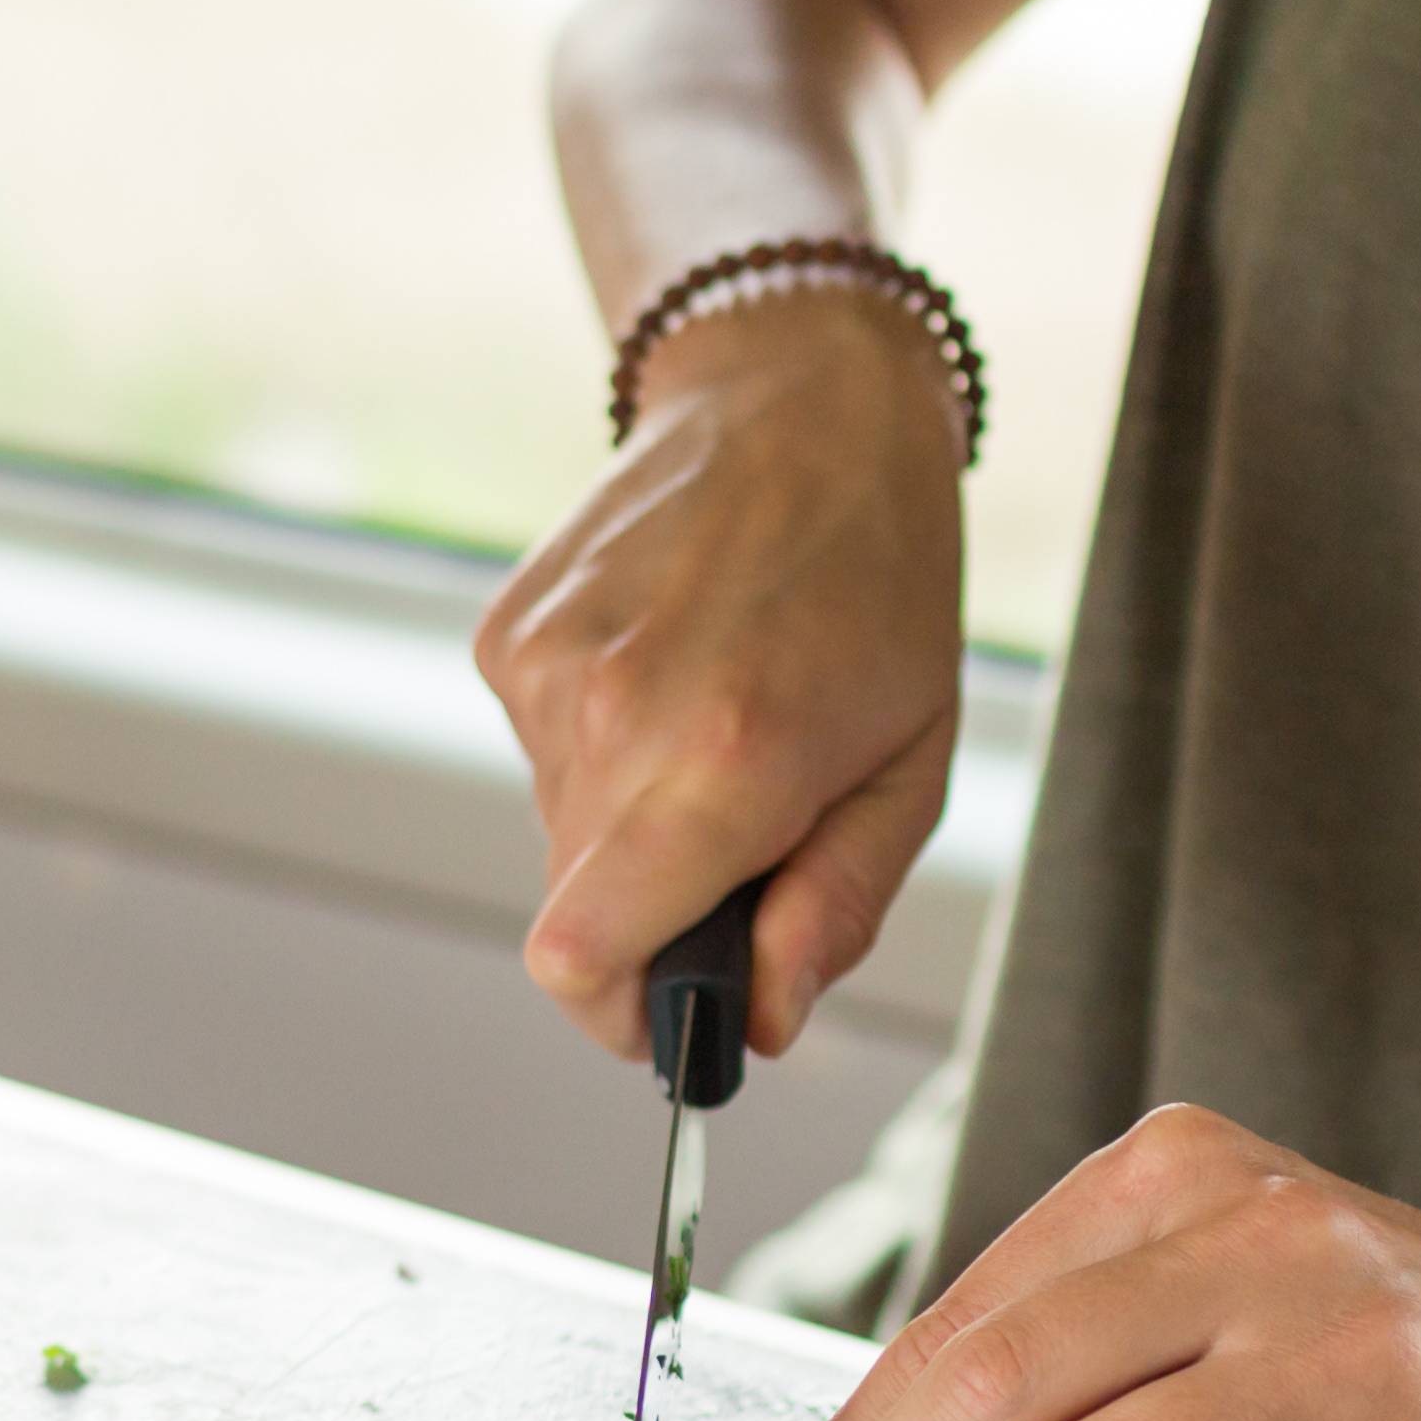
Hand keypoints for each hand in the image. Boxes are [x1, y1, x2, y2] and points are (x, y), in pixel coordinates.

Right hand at [473, 293, 963, 1060]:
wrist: (799, 398)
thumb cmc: (880, 583)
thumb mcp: (912, 764)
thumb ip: (837, 910)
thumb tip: (764, 1022)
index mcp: (725, 761)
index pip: (581, 959)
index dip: (626, 1016)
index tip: (680, 1008)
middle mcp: (611, 715)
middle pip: (579, 913)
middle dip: (657, 912)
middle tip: (747, 828)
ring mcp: (544, 669)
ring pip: (563, 834)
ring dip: (633, 820)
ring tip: (716, 716)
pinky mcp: (508, 635)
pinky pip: (543, 754)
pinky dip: (601, 746)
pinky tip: (668, 664)